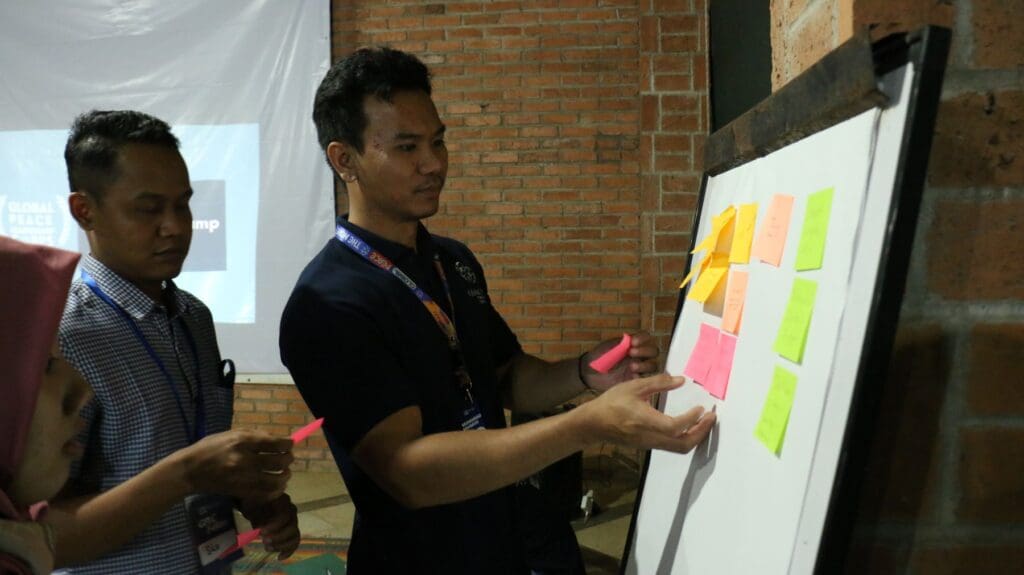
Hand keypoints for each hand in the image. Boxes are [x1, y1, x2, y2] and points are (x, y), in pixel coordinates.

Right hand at [176, 430, 293, 502]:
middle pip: (280, 462)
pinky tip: (276, 486)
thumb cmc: (210, 448)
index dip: (288, 444)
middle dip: (288, 459)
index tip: (290, 444)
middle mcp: (245, 459)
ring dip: (285, 476)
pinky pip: (266, 494)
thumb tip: (278, 440)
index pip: (276, 443)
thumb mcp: (231, 434)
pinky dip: (276, 490)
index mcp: (243, 441)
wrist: (190, 470)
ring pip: (276, 480)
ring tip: (284, 473)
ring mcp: (244, 477)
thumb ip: (256, 435)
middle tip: (288, 459)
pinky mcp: (241, 491)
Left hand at [240, 494, 299, 559]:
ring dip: (282, 545)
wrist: (256, 505)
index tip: (260, 532)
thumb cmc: (254, 503)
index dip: (274, 526)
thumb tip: (258, 527)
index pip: (285, 516)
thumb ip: (256, 512)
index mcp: (284, 502)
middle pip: (292, 528)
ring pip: (295, 537)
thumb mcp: (253, 504)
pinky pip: (294, 543)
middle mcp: (292, 511)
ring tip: (267, 549)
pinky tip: (279, 557)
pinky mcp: (292, 532)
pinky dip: (288, 551)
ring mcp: (293, 522)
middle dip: (278, 537)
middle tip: (264, 542)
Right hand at [578, 374, 714, 453]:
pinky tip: (689, 425)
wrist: (594, 424)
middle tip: (711, 418)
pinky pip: (673, 446)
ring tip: (704, 422)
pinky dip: (686, 437)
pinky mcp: (649, 445)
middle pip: (683, 445)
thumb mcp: (633, 386)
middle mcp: (649, 437)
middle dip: (701, 433)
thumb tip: (681, 380)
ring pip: (679, 448)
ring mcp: (650, 444)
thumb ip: (658, 383)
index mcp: (644, 420)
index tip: (702, 408)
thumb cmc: (611, 403)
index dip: (692, 419)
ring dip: (696, 436)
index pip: (674, 426)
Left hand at [581, 331, 660, 391]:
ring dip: (644, 365)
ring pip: (652, 365)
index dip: (643, 338)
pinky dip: (641, 377)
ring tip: (631, 366)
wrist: (590, 372)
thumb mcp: (609, 347)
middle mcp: (639, 355)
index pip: (646, 337)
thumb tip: (630, 339)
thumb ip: (620, 343)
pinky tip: (633, 377)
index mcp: (633, 344)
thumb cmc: (600, 356)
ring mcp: (639, 368)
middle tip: (631, 352)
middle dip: (645, 351)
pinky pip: (645, 379)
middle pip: (653, 351)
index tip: (633, 342)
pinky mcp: (635, 380)